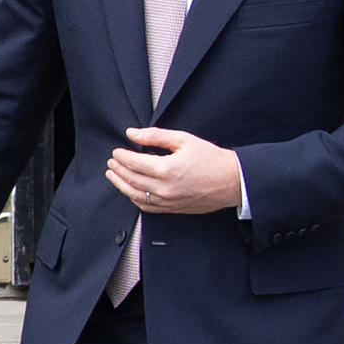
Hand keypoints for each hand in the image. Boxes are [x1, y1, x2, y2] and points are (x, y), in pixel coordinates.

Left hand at [105, 127, 242, 214]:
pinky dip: (134, 198)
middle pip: (131, 179)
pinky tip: (130, 190)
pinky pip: (147, 207)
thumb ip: (155, 136)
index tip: (116, 151)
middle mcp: (164, 188)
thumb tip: (132, 133)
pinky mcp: (172, 209)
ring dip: (120, 184)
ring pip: (135, 195)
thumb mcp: (183, 139)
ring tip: (113, 175)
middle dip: (117, 169)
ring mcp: (168, 202)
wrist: (231, 181)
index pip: (133, 163)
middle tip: (111, 161)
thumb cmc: (210, 159)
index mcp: (166, 169)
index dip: (121, 156)